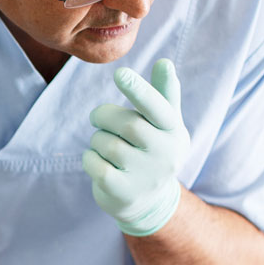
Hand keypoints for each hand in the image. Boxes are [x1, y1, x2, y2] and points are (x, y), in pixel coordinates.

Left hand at [84, 59, 191, 236]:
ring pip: (106, 144)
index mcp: (174, 131)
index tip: (119, 73)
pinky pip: (94, 164)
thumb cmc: (153, 149)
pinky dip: (89, 159)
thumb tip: (165, 62)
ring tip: (105, 146)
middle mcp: (166, 155)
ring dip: (97, 140)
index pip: (158, 107)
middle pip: (126, 124)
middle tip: (99, 119)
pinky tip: (98, 162)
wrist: (149, 202)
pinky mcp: (124, 193)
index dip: (138, 90)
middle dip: (104, 116)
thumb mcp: (165, 123)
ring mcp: (146, 176)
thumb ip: (164, 93)